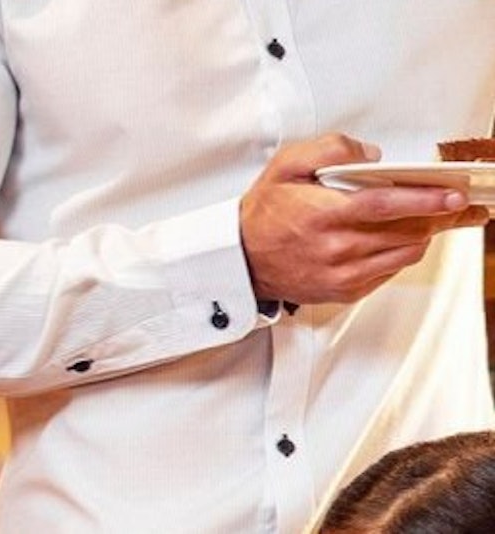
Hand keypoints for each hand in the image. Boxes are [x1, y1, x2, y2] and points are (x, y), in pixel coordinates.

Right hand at [240, 133, 488, 303]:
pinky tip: (396, 239)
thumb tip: (370, 155)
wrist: (243, 258)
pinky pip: (388, 272)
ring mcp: (342, 274)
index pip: (385, 206)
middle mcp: (336, 248)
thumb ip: (329, 149)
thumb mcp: (285, 165)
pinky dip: (399, 254)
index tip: (451, 195)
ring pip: (403, 254)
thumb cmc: (264, 213)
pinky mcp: (344, 290)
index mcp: (324, 215)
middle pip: (404, 231)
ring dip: (421, 234)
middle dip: (436, 216)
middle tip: (455, 204)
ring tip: (428, 219)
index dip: (424, 200)